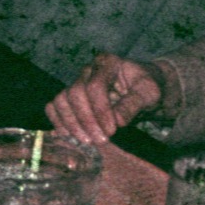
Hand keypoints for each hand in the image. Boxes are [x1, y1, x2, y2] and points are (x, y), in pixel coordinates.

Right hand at [45, 53, 161, 145]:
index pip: (95, 86)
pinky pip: (55, 106)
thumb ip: (134, 103)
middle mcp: (88, 70)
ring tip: (86, 141)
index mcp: (107, 62)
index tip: (111, 131)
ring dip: (71, 123)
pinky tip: (71, 136)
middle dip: (86, 120)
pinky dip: (58, 121)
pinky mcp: (71, 96)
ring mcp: (77, 82)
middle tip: (100, 140)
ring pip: (62, 99)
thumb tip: (117, 121)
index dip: (100, 110)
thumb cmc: (146, 88)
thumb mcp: (149, 93)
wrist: (142, 90)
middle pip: (75, 93)